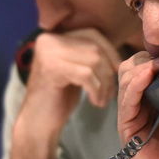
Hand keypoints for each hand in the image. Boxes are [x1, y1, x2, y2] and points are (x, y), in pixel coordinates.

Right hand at [10, 28, 121, 158]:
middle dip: (108, 71)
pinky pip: (86, 75)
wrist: (37, 124)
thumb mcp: (76, 68)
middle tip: (109, 93)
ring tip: (102, 99)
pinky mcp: (51, 69)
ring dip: (105, 84)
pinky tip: (95, 102)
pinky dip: (97, 90)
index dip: (110, 52)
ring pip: (94, 61)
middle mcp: (48, 40)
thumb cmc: (59, 98)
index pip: (92, 34)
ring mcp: (48, 53)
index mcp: (53, 36)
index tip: (117, 72)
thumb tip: (121, 47)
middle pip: (94, 47)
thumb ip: (89, 54)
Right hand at [117, 51, 158, 158]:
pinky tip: (149, 74)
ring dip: (143, 67)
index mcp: (151, 95)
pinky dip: (136, 84)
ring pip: (125, 79)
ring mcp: (130, 115)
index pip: (143, 64)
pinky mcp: (126, 128)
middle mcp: (137, 102)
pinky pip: (126, 100)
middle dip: (147, 57)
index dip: (155, 53)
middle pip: (130, 67)